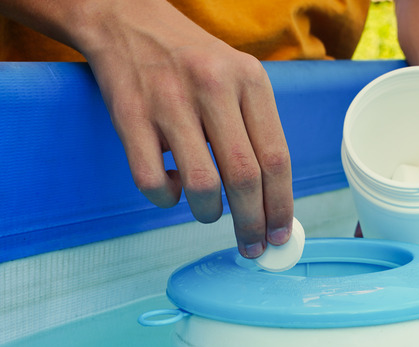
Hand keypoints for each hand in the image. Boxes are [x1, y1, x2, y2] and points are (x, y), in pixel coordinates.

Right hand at [77, 1, 293, 257]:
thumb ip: (257, 130)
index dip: (281, 205)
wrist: (129, 21)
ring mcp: (170, 102)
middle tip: (252, 246)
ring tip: (208, 212)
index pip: (277, 158)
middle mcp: (214, 88)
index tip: (282, 234)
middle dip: (252, 223)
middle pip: (245, 177)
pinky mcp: (130, 115)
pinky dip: (166, 199)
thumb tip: (273, 200)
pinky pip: (152, 180)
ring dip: (208, 214)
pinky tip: (172, 188)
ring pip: (202, 185)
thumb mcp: (239, 78)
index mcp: (250, 81)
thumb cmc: (194, 62)